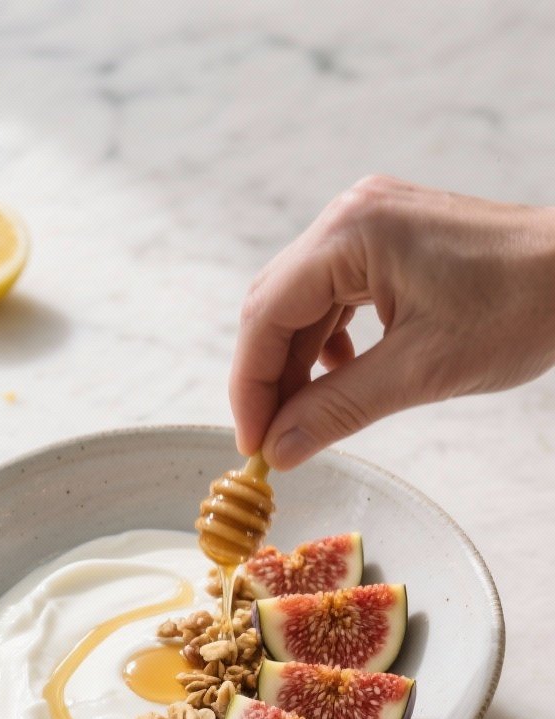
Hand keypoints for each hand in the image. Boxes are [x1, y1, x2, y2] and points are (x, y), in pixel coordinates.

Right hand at [230, 175, 554, 468]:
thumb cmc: (520, 307)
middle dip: (268, 378)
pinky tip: (341, 377)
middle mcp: (349, 217)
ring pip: (303, 304)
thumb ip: (338, 409)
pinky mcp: (389, 241)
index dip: (251, 385)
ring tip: (303, 421)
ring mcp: (369, 224)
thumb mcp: (422, 371)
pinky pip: (335, 295)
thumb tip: (281, 449)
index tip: (253, 443)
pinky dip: (329, 344)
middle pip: (276, 305)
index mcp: (350, 233)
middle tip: (270, 441)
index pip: (266, 313)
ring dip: (298, 365)